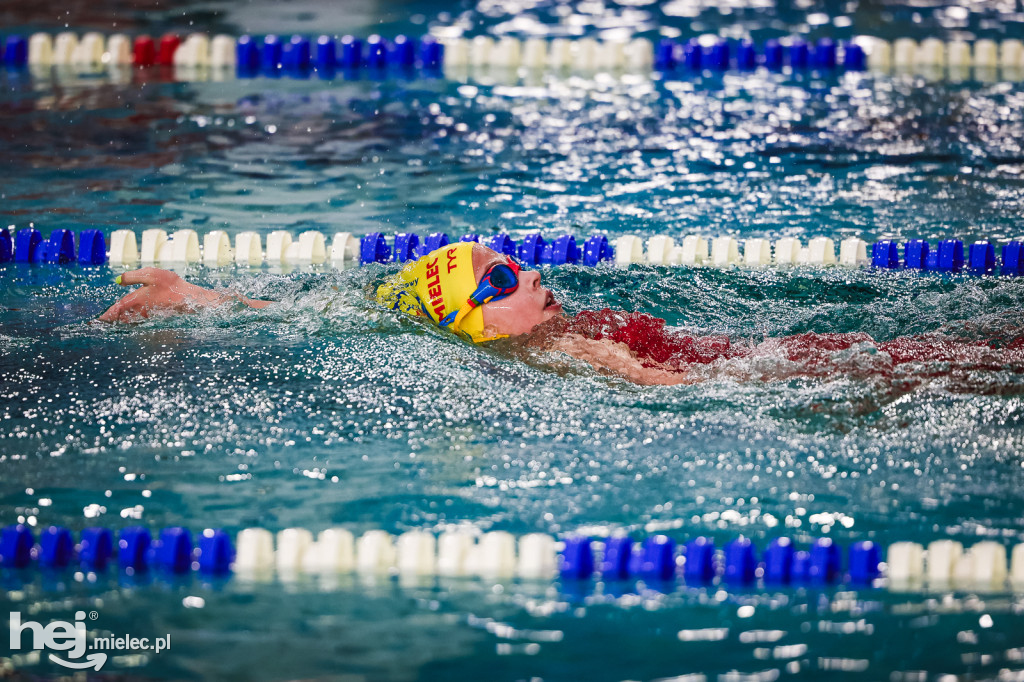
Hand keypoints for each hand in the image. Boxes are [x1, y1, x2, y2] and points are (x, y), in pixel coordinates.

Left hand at [98, 268, 227, 322]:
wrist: (187, 297)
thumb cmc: (169, 285)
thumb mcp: (149, 275)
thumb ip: (132, 277)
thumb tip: (118, 281)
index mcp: (135, 299)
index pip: (116, 309)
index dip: (107, 315)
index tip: (97, 320)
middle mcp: (139, 309)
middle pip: (122, 316)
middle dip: (113, 318)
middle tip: (103, 321)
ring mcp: (148, 313)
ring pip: (130, 318)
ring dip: (122, 318)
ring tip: (115, 318)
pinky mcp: (154, 314)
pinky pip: (139, 317)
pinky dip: (133, 317)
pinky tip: (132, 314)